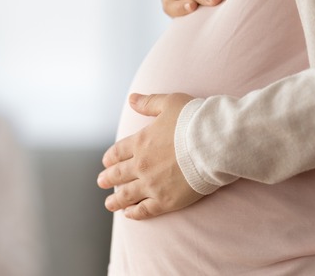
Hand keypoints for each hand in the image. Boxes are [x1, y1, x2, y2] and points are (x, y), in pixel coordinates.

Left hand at [97, 93, 202, 219]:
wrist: (213, 143)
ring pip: (127, 194)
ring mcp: (152, 184)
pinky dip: (134, 213)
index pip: (118, 152)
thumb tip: (132, 99)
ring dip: (116, 200)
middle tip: (101, 182)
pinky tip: (128, 214)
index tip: (106, 162)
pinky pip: (145, 210)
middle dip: (108, 178)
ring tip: (109, 204)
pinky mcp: (165, 200)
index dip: (111, 158)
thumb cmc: (194, 120)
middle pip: (119, 174)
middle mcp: (141, 164)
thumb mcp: (169, 103)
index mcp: (140, 142)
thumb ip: (149, 103)